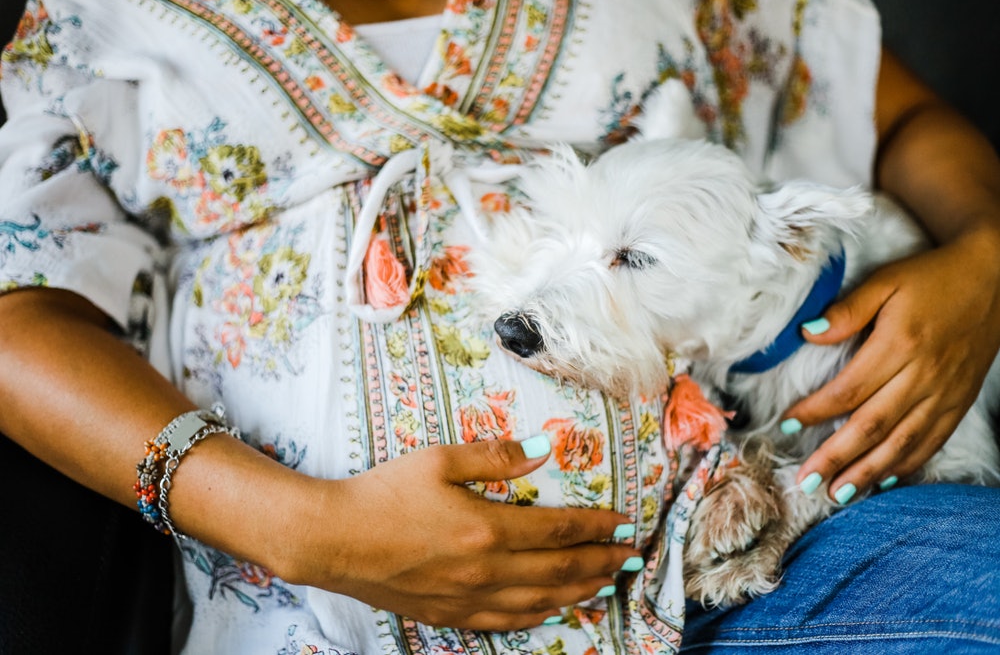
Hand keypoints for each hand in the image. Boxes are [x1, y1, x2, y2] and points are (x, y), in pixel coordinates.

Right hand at [280, 437, 636, 629]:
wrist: (332, 540)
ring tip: (607, 585)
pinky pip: (506, 621)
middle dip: (602, 564)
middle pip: (559, 571)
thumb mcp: (438, 461)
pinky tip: (553, 611)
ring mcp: (468, 597)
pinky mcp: (450, 613)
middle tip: (631, 559)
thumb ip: (494, 456)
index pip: (559, 530)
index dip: (597, 528)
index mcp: (487, 529)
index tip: (624, 524)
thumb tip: (542, 450)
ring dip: (579, 594)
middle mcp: (485, 570)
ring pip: (540, 603)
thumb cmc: (382, 493)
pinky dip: (539, 617)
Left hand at [782, 228, 999, 501]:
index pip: (848, 390)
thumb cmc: (931, 279)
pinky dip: (907, 464)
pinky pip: (932, 442)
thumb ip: (847, 310)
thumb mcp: (885, 282)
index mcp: (900, 346)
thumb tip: (807, 333)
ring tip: (837, 493)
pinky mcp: (959, 402)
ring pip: (902, 443)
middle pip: (872, 426)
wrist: (994, 278)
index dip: (814, 412)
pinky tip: (883, 480)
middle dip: (836, 457)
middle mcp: (923, 376)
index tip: (785, 426)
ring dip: (868, 472)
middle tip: (806, 480)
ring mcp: (945, 394)